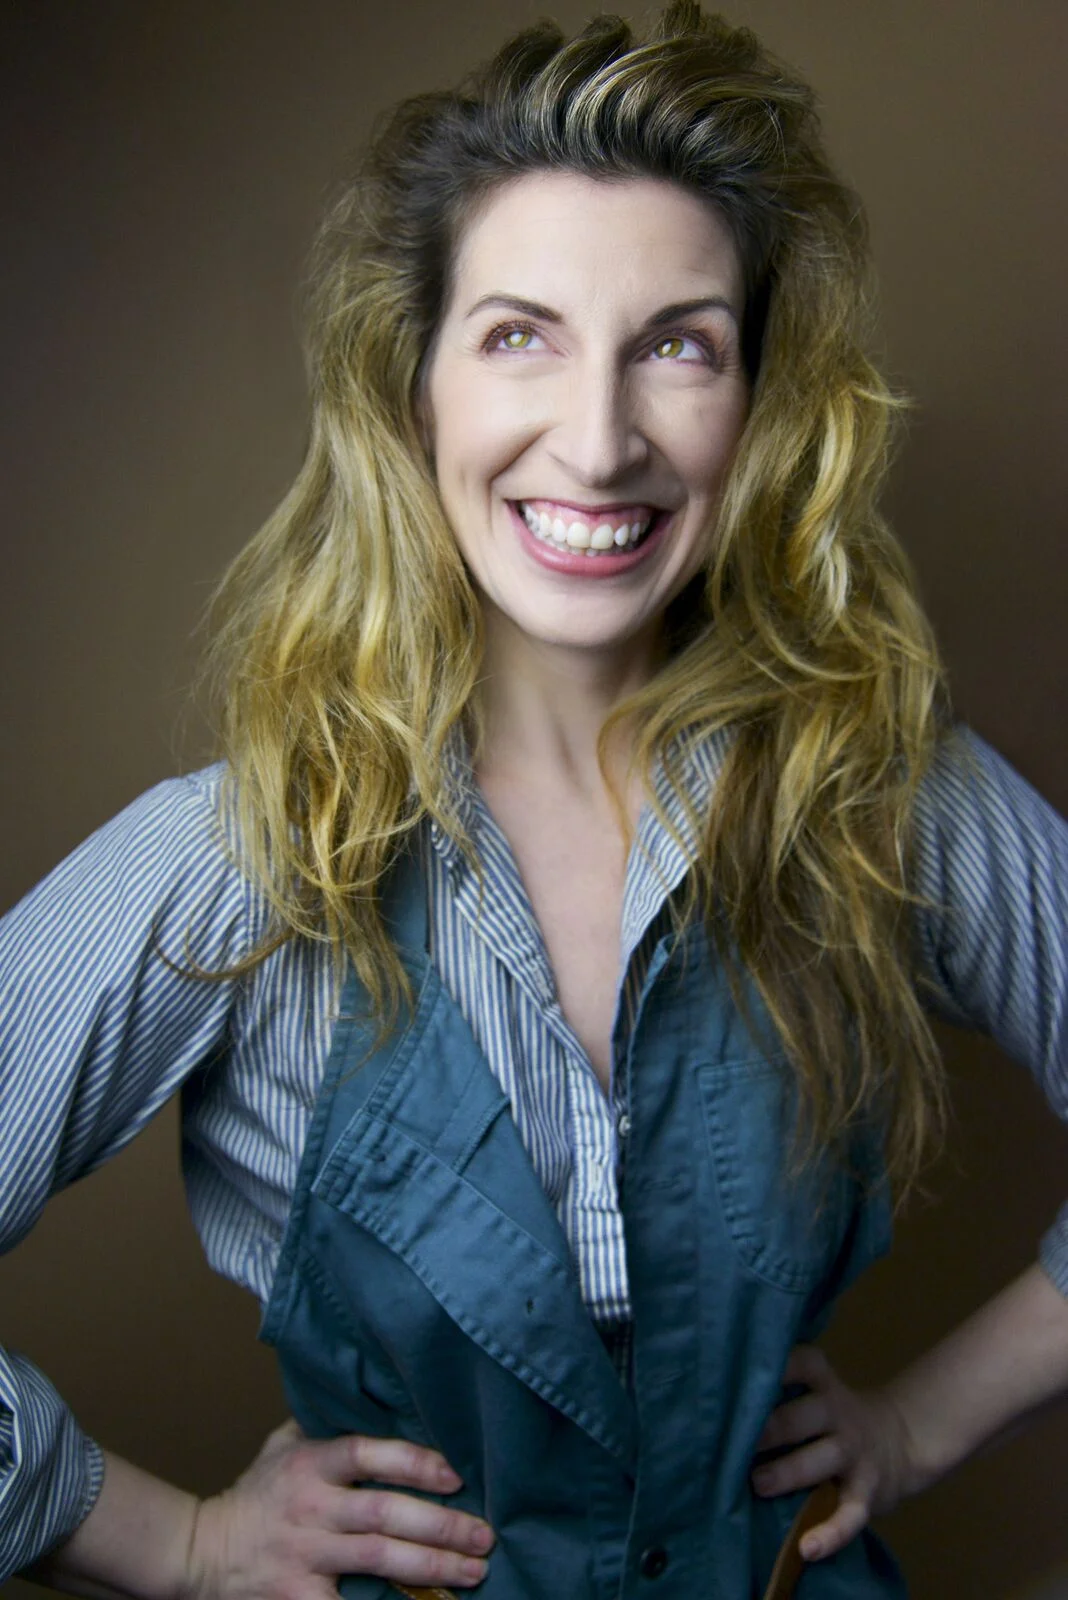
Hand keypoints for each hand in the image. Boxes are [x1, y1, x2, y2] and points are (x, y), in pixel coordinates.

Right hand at [187, 1419, 493, 1597]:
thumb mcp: (285, 1445)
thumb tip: (383, 1393)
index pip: (367, 1453)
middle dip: (441, 1525)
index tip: (456, 1475)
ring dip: (433, 1565)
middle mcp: (309, 1507)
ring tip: (474, 1569)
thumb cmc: (259, 1493)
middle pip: (383, 1513)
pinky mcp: (296, 1599)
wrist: (201, 1553)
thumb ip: (329, 1423)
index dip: (414, 1462)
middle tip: (484, 1534)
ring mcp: (303, 1555)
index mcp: (310, 1463)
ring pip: (378, 1558)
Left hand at [751, 1346, 916, 1562]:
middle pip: (804, 1416)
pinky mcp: (869, 1493)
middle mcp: (839, 1413)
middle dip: (770, 1428)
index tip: (738, 1373)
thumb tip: (716, 1404)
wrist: (899, 1441)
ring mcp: (855, 1453)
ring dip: (789, 1472)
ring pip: (824, 1459)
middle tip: (734, 1443)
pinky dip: (833, 1533)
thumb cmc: (833, 1417)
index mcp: (823, 1384)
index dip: (776, 1367)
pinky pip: (852, 1514)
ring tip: (757, 1484)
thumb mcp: (817, 1392)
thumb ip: (780, 1393)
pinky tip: (808, 1548)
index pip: (801, 1364)